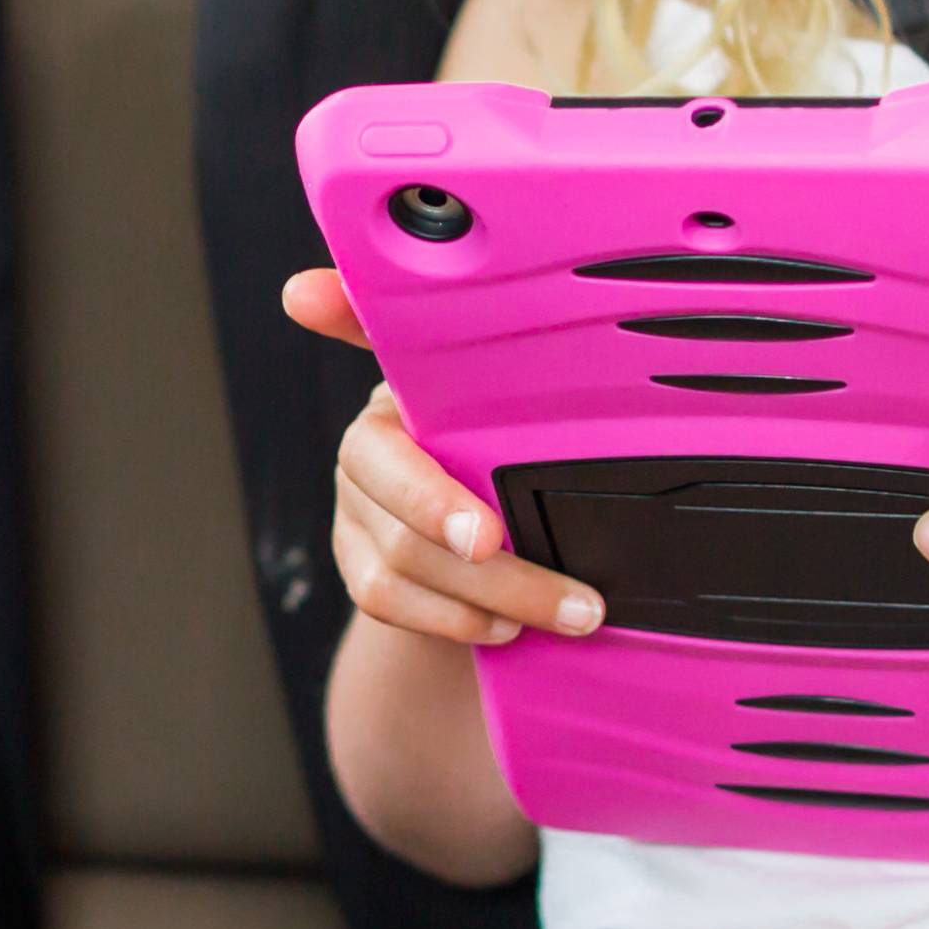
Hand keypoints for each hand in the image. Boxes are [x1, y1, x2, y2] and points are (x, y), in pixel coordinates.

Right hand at [284, 268, 600, 652]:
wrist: (463, 519)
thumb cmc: (487, 438)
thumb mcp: (506, 393)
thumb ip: (504, 350)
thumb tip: (431, 303)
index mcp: (400, 397)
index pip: (391, 419)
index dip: (425, 464)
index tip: (484, 533)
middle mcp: (364, 451)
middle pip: (410, 514)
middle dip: (496, 568)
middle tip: (576, 598)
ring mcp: (352, 510)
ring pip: (401, 565)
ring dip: (491, 601)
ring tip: (565, 613)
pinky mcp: (353, 566)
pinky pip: (388, 602)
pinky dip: (456, 620)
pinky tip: (507, 625)